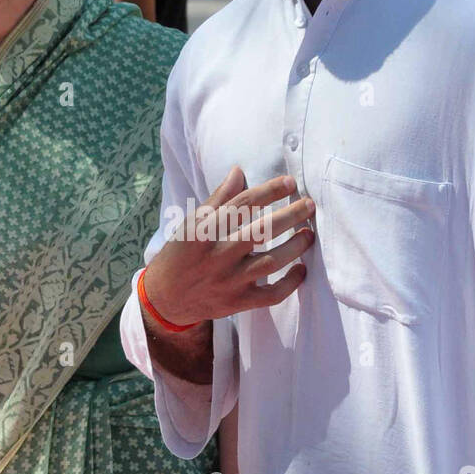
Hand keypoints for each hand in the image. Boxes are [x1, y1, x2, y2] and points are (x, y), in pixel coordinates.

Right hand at [143, 167, 314, 328]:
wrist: (165, 298)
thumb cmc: (181, 254)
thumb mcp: (192, 223)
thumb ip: (218, 198)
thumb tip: (239, 171)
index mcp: (204, 230)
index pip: (242, 204)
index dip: (269, 191)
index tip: (289, 182)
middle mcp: (218, 255)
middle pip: (262, 231)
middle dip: (290, 215)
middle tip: (309, 205)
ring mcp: (229, 281)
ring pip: (271, 262)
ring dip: (295, 247)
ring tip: (309, 234)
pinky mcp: (238, 302)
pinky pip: (271, 295)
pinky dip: (291, 283)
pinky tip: (301, 268)